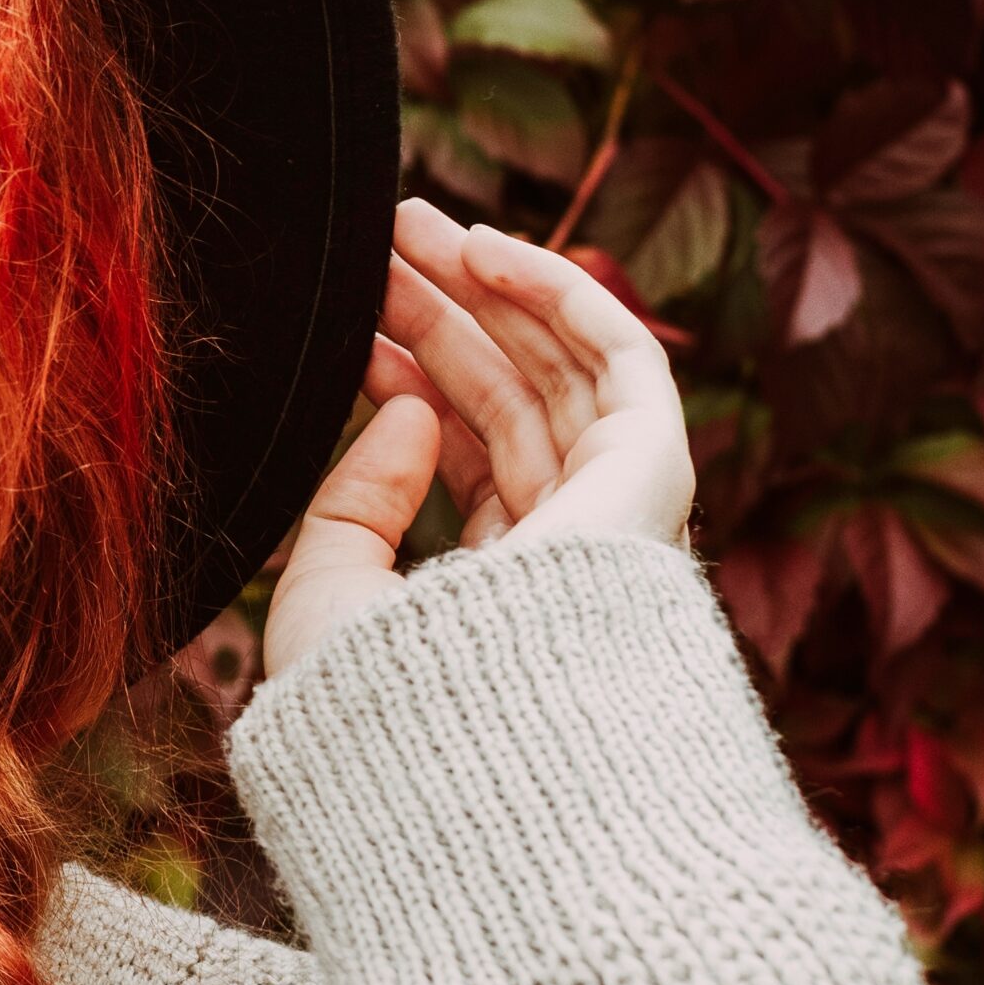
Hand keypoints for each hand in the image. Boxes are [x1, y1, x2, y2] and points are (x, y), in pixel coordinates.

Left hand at [264, 197, 694, 679]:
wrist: (450, 759)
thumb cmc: (372, 708)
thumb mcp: (329, 597)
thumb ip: (355, 504)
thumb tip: (408, 405)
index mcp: (499, 593)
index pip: (468, 457)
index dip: (410, 378)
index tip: (348, 327)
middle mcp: (566, 553)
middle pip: (510, 403)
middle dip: (445, 317)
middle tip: (380, 245)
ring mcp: (613, 518)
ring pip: (558, 374)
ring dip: (491, 289)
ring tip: (409, 225)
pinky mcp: (654, 480)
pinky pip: (625, 362)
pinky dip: (565, 295)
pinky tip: (485, 248)